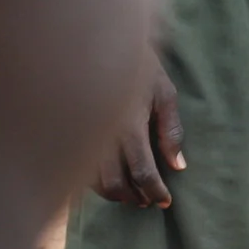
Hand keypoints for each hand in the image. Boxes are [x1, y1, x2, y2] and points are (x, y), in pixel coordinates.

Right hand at [92, 55, 184, 207]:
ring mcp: (82, 136)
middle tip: (149, 201)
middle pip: (115, 183)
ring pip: (95, 181)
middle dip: (134, 197)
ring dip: (116, 194)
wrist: (99, 46)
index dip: (155, 190)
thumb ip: (171, 131)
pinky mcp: (70, 137)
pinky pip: (81, 170)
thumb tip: (177, 166)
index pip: (142, 171)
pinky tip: (111, 180)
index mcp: (128, 124)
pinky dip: (97, 183)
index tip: (165, 201)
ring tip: (133, 195)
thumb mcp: (164, 93)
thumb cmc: (139, 68)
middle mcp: (102, 135)